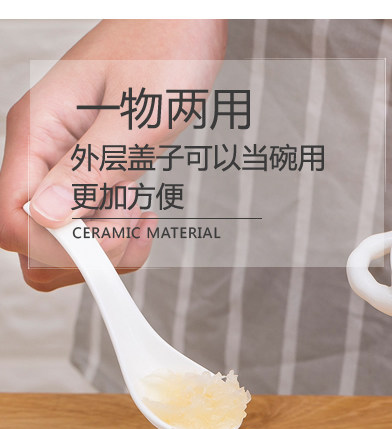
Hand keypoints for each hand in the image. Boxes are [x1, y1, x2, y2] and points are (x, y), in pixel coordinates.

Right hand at [0, 19, 226, 290]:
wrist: (185, 23)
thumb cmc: (164, 52)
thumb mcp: (133, 118)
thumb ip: (88, 171)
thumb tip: (45, 218)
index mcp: (36, 132)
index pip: (10, 219)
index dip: (52, 247)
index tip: (99, 241)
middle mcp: (41, 152)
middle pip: (32, 240)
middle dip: (82, 254)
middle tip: (128, 223)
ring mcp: (64, 164)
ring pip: (63, 240)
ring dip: (105, 245)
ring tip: (139, 212)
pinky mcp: (91, 172)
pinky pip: (89, 225)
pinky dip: (117, 234)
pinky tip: (143, 214)